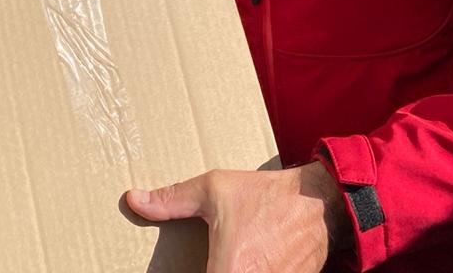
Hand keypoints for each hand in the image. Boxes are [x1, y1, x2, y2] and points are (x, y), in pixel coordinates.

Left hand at [126, 162, 349, 272]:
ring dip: (224, 272)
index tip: (172, 270)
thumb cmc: (266, 196)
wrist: (319, 205)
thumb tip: (134, 200)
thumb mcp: (215, 189)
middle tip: (203, 259)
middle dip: (207, 269)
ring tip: (221, 259)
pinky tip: (240, 262)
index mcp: (227, 270)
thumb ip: (172, 200)